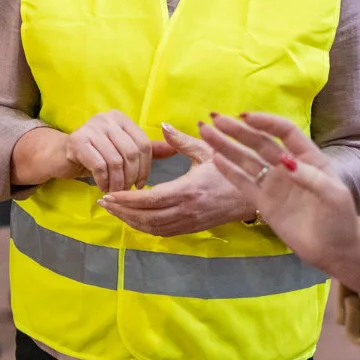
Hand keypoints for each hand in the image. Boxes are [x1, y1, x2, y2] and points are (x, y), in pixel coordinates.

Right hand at [65, 110, 171, 193]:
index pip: (143, 144)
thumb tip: (175, 149)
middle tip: (127, 190)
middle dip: (131, 177)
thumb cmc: (95, 155)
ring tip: (115, 191)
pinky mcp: (77, 141)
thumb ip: (147, 150)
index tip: (140, 184)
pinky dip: (104, 181)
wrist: (60, 156)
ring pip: (116, 161)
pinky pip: (100, 166)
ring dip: (118, 182)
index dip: (145, 168)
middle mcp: (107, 118)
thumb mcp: (122, 150)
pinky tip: (103, 187)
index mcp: (121, 119)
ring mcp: (91, 127)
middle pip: (131, 153)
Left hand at [100, 126, 247, 236]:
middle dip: (122, 212)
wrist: (255, 195)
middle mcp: (187, 210)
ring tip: (114, 211)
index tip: (109, 194)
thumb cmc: (231, 169)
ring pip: (153, 229)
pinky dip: (145, 227)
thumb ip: (182, 141)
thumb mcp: (208, 151)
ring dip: (131, 221)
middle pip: (146, 218)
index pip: (150, 200)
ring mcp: (190, 222)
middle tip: (104, 203)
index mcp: (188, 190)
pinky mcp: (193, 229)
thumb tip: (164, 127)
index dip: (126, 200)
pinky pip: (163, 232)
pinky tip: (135, 218)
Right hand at [199, 112, 359, 299]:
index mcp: (308, 158)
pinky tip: (215, 158)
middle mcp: (288, 166)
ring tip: (206, 132)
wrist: (335, 251)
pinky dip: (229, 171)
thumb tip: (285, 163)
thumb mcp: (335, 196)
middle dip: (237, 130)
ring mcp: (274, 184)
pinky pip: (243, 184)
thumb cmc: (341, 220)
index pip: (285, 132)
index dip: (267, 122)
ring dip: (227, 146)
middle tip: (215, 119)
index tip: (246, 117)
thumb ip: (312, 178)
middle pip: (260, 142)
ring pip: (247, 160)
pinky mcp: (264, 203)